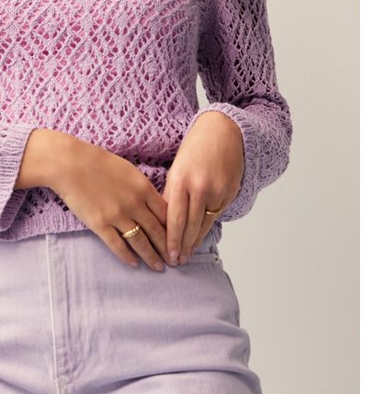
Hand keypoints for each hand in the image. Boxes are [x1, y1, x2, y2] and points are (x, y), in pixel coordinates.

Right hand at [51, 139, 170, 271]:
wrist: (70, 163)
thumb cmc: (97, 162)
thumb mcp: (127, 170)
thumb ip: (141, 187)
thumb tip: (152, 203)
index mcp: (143, 188)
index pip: (166, 214)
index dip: (175, 230)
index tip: (180, 240)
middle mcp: (134, 204)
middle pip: (157, 231)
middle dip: (168, 248)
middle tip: (175, 260)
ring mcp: (117, 216)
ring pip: (140, 242)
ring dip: (151, 257)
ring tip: (158, 267)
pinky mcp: (100, 225)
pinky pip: (118, 245)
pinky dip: (127, 257)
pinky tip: (134, 263)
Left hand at [162, 112, 243, 264]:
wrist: (225, 131)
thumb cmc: (196, 147)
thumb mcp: (177, 167)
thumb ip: (171, 192)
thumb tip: (163, 218)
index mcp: (181, 179)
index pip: (174, 218)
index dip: (171, 240)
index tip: (167, 255)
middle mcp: (200, 188)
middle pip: (189, 226)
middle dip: (182, 247)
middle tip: (175, 262)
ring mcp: (217, 192)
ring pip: (204, 225)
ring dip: (194, 242)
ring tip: (186, 255)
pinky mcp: (230, 193)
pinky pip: (216, 216)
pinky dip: (207, 227)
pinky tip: (199, 237)